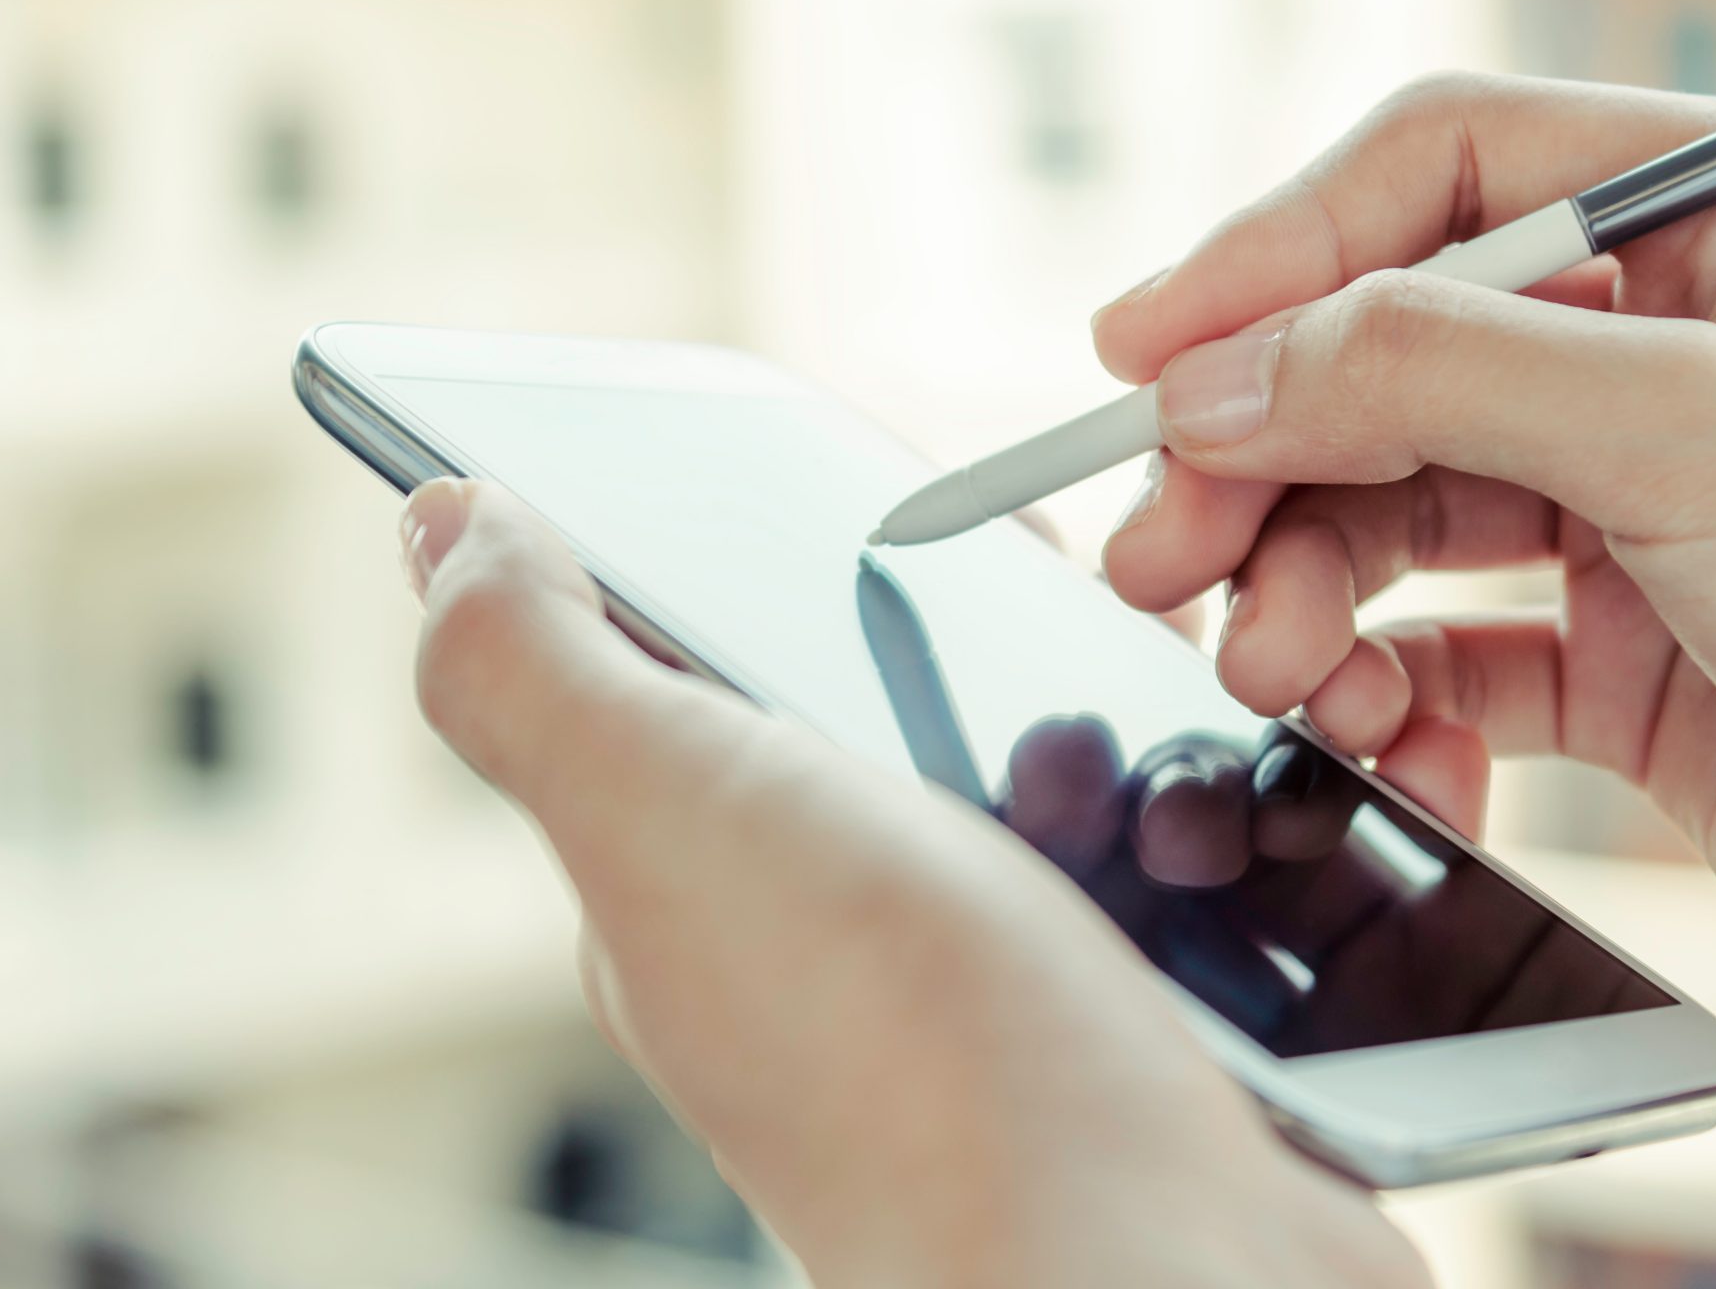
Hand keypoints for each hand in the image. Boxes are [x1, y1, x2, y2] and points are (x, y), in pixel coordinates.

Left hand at [398, 480, 1429, 1288]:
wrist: (1150, 1276)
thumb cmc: (897, 1057)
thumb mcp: (666, 812)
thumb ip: (534, 666)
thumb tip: (442, 524)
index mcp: (698, 870)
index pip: (727, 646)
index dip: (813, 545)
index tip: (917, 503)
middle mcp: (838, 927)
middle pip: (932, 687)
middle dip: (1018, 624)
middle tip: (1078, 627)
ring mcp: (1002, 976)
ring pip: (1089, 760)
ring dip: (1147, 717)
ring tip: (1185, 757)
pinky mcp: (1151, 1015)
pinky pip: (1207, 855)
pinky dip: (1248, 812)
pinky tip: (1273, 823)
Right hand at [1093, 74, 1715, 1034]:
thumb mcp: (1688, 431)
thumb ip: (1427, 372)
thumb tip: (1209, 377)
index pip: (1444, 170)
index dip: (1277, 250)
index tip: (1141, 350)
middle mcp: (1677, 337)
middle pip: (1387, 349)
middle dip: (1263, 453)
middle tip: (1156, 552)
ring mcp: (1644, 495)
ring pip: (1394, 504)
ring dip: (1306, 586)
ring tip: (1272, 672)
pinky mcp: (1624, 648)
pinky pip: (1443, 643)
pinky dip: (1384, 689)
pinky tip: (1380, 744)